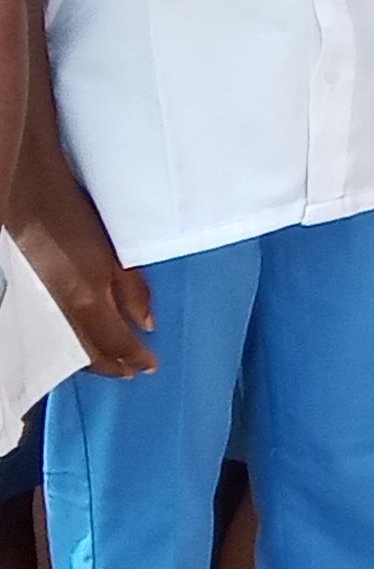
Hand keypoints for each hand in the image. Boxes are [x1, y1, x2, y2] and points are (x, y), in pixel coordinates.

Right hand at [18, 221, 150, 379]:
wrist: (28, 197)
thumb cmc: (74, 217)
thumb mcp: (115, 253)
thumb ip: (132, 290)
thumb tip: (146, 324)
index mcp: (87, 301)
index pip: (115, 343)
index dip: (134, 358)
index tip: (149, 367)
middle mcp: (65, 310)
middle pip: (89, 351)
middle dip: (112, 365)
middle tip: (132, 371)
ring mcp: (49, 303)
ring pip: (73, 342)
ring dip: (93, 356)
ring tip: (114, 360)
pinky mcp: (40, 293)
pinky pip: (61, 328)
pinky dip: (78, 339)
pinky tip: (87, 336)